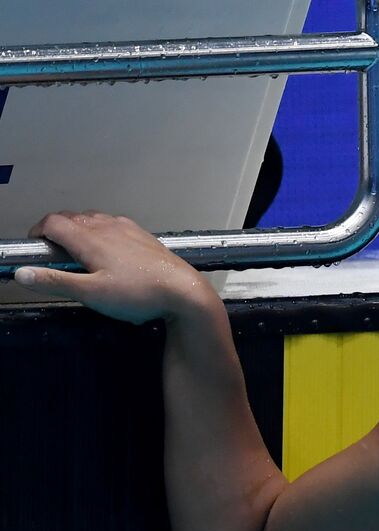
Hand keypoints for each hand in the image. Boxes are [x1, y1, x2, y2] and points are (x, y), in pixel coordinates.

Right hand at [15, 211, 216, 323]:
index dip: (38, 232)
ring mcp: (128, 228)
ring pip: (94, 220)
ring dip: (80, 231)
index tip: (35, 248)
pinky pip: (114, 226)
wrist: (184, 291)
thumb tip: (23, 273)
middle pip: (72, 218)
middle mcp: (108, 226)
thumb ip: (55, 282)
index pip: (52, 222)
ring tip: (79, 255)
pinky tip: (109, 255)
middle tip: (54, 254)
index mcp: (90, 238)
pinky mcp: (143, 236)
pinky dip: (101, 233)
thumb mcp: (91, 293)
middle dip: (57, 232)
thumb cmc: (139, 293)